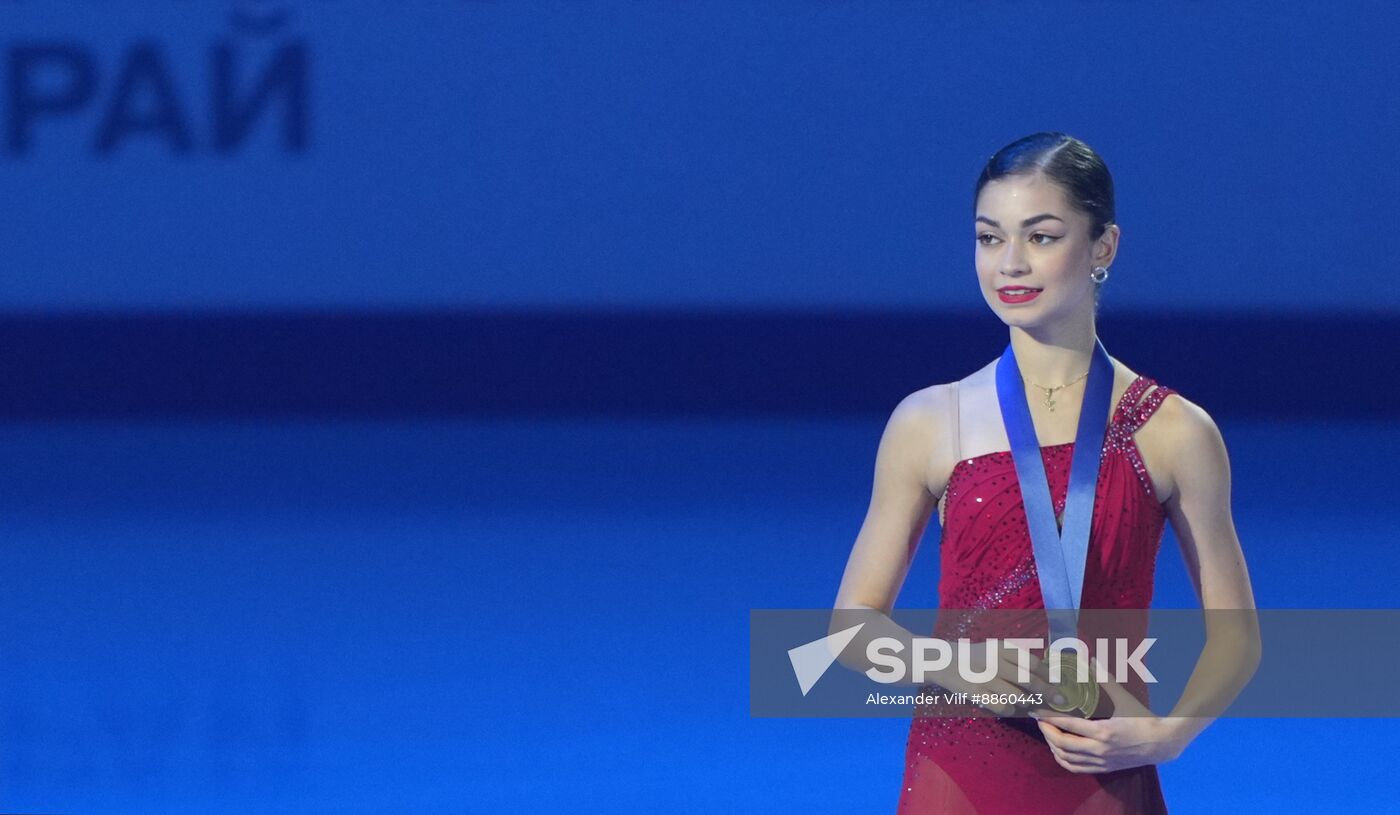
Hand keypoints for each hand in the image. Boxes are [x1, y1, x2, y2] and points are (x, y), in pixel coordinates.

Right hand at [926, 643, 1069, 717]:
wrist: (945, 662)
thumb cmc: (976, 657)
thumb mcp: (995, 650)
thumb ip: (1017, 660)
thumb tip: (1047, 677)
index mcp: (1002, 648)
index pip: (1032, 663)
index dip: (1048, 676)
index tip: (1060, 684)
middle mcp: (995, 662)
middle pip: (1029, 681)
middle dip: (1049, 693)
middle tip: (1061, 701)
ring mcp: (985, 679)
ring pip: (1018, 697)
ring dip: (1028, 703)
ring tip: (1031, 704)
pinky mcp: (977, 694)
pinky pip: (1003, 707)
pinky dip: (1011, 709)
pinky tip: (1010, 706)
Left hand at [1031, 662, 1186, 772]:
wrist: (1162, 744)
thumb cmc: (1143, 718)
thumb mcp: (1124, 698)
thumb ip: (1105, 679)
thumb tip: (1090, 660)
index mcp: (1104, 730)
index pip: (1068, 724)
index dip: (1049, 717)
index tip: (1037, 710)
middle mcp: (1100, 749)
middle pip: (1062, 744)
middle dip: (1046, 731)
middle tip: (1039, 719)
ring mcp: (1101, 761)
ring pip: (1067, 759)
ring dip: (1052, 746)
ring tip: (1047, 731)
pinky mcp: (1104, 768)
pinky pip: (1076, 768)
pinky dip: (1062, 759)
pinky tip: (1057, 749)